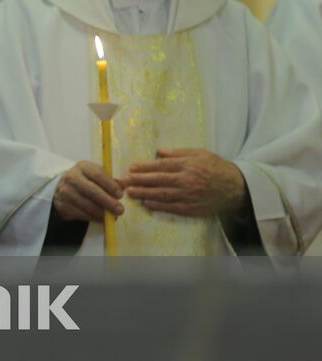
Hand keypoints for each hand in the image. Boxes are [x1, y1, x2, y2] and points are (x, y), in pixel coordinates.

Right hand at [52, 160, 123, 221]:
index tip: (120, 195)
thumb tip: (123, 185)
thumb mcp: (97, 175)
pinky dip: (93, 218)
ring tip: (113, 217)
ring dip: (102, 213)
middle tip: (120, 210)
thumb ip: (111, 180)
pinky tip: (101, 219)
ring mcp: (65, 192)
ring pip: (87, 205)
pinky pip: (81, 214)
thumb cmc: (86, 181)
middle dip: (108, 202)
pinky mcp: (63, 206)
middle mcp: (71, 178)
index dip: (110, 185)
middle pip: (92, 191)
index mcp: (82, 167)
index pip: (98, 174)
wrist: (63, 188)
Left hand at [124, 148, 244, 217]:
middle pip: (158, 180)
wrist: (236, 188)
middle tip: (125, 181)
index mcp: (188, 165)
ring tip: (130, 192)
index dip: (145, 167)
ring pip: (162, 195)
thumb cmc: (217, 167)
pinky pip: (171, 207)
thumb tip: (158, 151)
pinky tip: (146, 204)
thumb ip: (178, 152)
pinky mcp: (192, 208)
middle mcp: (187, 180)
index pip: (162, 166)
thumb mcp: (200, 153)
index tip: (131, 168)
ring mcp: (189, 195)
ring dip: (144, 194)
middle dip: (140, 180)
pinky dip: (158, 206)